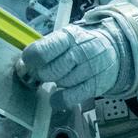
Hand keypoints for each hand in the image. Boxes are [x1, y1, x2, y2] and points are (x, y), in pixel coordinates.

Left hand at [16, 21, 133, 107]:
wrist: (113, 50)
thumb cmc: (81, 44)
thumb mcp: (65, 38)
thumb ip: (46, 49)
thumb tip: (24, 65)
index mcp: (69, 36)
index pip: (43, 51)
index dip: (30, 60)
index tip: (28, 63)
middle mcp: (81, 51)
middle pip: (51, 70)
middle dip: (43, 74)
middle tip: (44, 72)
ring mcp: (90, 69)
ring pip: (61, 83)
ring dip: (56, 83)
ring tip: (61, 76)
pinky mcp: (95, 85)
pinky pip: (71, 98)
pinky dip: (60, 100)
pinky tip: (56, 98)